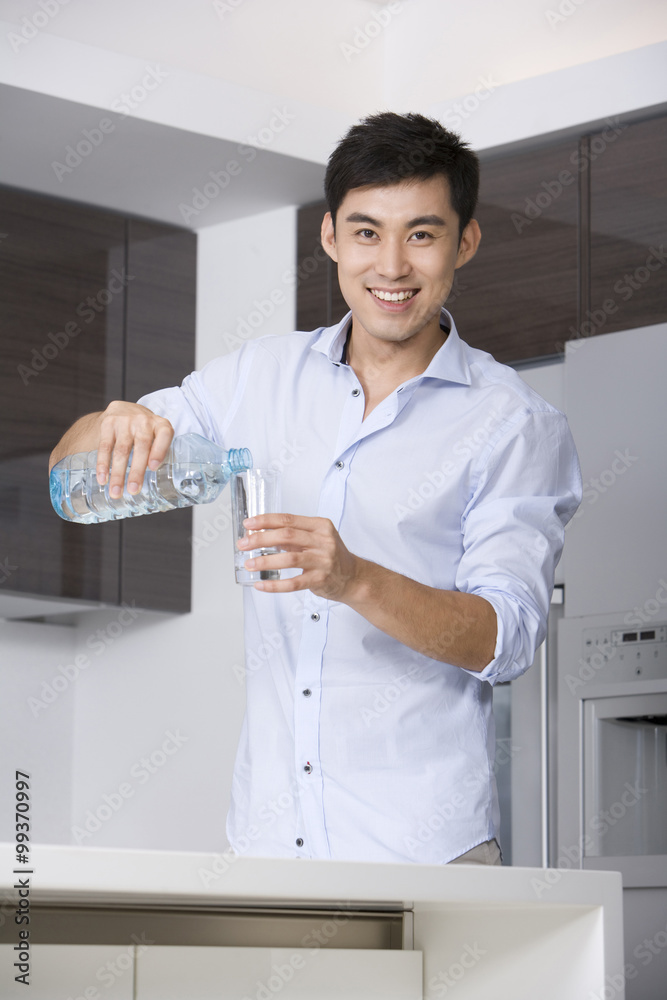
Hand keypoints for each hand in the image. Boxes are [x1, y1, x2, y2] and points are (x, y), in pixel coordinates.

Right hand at [96, 401, 173, 496]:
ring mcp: (125, 420)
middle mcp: (143, 420)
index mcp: (160, 425)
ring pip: (121, 449)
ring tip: (116, 491)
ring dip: (118, 473)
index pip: (164, 434)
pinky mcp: (108, 423)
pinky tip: (103, 478)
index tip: (153, 468)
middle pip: (141, 446)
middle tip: (133, 490)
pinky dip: (103, 464)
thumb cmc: (144, 432)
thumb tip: (160, 501)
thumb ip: (158, 460)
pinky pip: (105, 446)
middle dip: (136, 470)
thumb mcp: (155, 438)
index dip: (159, 451)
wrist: (122, 410)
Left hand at [237, 513, 360, 599]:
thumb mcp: (316, 538)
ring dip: (265, 561)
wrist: (354, 577)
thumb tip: (262, 534)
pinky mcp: (320, 579)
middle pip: (286, 536)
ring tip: (250, 564)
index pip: (288, 519)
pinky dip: (275, 585)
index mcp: (320, 526)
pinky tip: (262, 585)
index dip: (266, 521)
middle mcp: (323, 541)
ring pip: (289, 558)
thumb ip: (293, 536)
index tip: (249, 523)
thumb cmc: (332, 556)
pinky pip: (293, 583)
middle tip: (244, 544)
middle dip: (261, 539)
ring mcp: (323, 561)